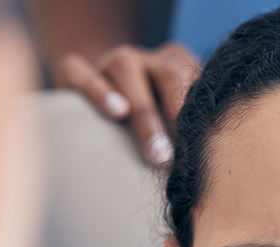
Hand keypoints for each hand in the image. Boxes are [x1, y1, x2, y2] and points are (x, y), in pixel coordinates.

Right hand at [52, 42, 199, 166]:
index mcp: (174, 61)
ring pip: (125, 67)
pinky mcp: (75, 71)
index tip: (204, 150)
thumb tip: (204, 154)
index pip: (194, 79)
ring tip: (156, 150)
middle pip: (168, 73)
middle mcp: (144, 56)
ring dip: (144, 111)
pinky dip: (99, 90)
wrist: (98, 101)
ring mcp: (108, 60)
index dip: (200, 113)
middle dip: (176, 116)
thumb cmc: (147, 123)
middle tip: (182, 158)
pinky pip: (79, 70)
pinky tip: (118, 113)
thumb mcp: (171, 118)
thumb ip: (187, 124)